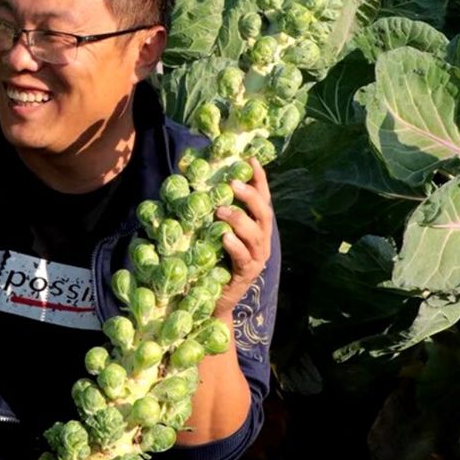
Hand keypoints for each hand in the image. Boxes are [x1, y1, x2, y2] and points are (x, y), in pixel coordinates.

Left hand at [214, 157, 272, 313]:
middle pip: (264, 213)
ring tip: (221, 210)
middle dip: (250, 196)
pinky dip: (235, 245)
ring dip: (239, 219)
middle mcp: (261, 241)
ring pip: (256, 234)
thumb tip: (196, 184)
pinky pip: (244, 257)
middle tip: (231, 183)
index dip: (259, 179)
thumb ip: (213, 212)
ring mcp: (256, 258)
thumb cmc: (212, 260)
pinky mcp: (246, 274)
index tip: (250, 160)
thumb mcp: (213, 232)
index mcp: (256, 227)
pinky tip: (224, 237)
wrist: (212, 299)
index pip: (262, 199)